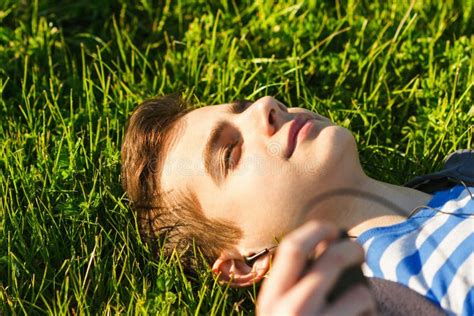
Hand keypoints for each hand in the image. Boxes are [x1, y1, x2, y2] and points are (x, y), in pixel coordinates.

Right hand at [257, 221, 375, 314]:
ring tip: (362, 304)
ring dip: (364, 293)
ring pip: (358, 290)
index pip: (292, 248)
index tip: (332, 230)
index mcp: (270, 300)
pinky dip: (371, 310)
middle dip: (351, 249)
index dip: (316, 231)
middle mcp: (288, 311)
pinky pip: (366, 309)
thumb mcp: (279, 312)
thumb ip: (291, 287)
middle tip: (359, 251)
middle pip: (331, 259)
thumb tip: (326, 246)